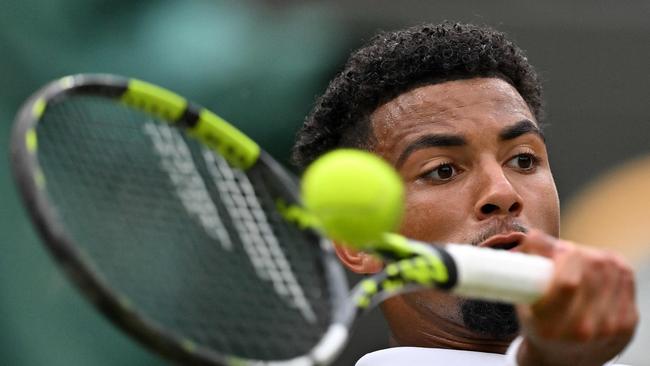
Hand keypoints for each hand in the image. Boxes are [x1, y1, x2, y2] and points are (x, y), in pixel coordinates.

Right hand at [514, 230, 637, 365]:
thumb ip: (525, 274)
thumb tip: (533, 239)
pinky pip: (625, 275)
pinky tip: (597, 268)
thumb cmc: (539, 327)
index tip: (544, 242)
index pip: (568, 282)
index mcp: (551, 328)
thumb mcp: (523, 305)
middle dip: (575, 251)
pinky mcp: (628, 321)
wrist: (566, 362)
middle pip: (592, 268)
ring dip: (592, 255)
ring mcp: (611, 326)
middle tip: (561, 251)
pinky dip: (610, 264)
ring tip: (578, 259)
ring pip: (611, 267)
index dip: (558, 252)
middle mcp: (585, 330)